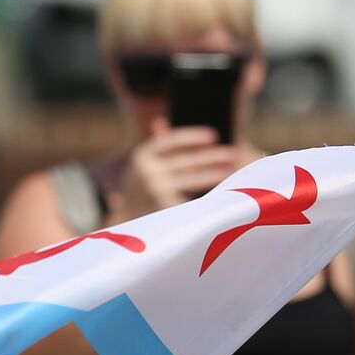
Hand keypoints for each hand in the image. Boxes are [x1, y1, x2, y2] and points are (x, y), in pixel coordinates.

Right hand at [111, 118, 237, 220]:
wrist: (123, 234)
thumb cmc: (136, 196)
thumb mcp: (138, 170)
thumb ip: (152, 148)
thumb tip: (159, 120)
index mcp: (140, 157)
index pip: (170, 141)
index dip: (193, 137)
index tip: (214, 135)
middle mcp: (146, 172)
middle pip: (186, 160)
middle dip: (211, 156)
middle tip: (232, 154)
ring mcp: (155, 192)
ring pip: (192, 179)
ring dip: (214, 174)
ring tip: (231, 171)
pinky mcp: (165, 210)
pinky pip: (192, 200)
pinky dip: (208, 195)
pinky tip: (222, 193)